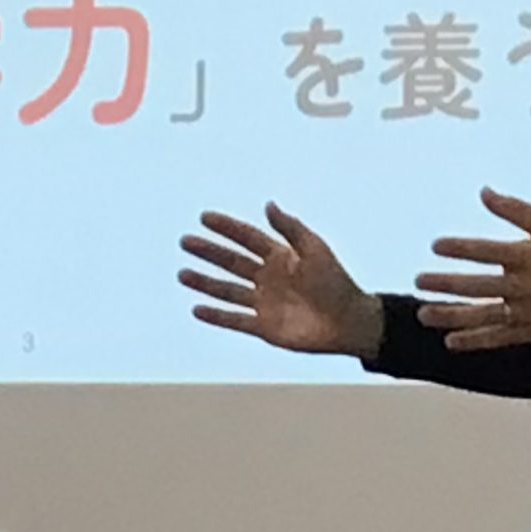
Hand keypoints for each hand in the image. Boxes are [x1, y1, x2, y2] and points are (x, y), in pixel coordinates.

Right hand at [179, 202, 382, 358]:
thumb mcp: (314, 249)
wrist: (348, 321)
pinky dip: (216, 316)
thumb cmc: (336, 282)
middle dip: (209, 252)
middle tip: (185, 241)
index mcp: (281, 256)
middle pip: (232, 262)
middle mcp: (268, 277)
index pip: (247, 237)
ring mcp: (264, 303)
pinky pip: (235, 320)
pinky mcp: (264, 327)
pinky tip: (197, 308)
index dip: (227, 227)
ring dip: (205, 283)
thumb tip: (268, 205)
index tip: (205, 217)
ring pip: (228, 290)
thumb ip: (290, 229)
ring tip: (182, 274)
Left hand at [416, 189, 530, 350]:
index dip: (458, 248)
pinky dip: (474, 341)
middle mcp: (522, 286)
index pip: (484, 252)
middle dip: (445, 283)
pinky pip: (498, 338)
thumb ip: (514, 210)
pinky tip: (452, 341)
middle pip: (476, 285)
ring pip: (481, 315)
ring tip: (424, 313)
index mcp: (526, 256)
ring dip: (451, 315)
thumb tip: (483, 192)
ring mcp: (526, 311)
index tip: (435, 246)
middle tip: (419, 280)